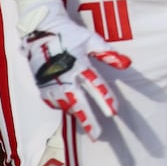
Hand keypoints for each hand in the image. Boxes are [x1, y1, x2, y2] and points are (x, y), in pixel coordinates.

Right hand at [17, 0, 131, 140]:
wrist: (39, 29)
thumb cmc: (68, 33)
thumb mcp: (90, 40)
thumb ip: (107, 54)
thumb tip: (127, 64)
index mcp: (78, 64)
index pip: (95, 85)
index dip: (105, 99)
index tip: (113, 113)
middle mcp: (64, 76)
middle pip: (77, 103)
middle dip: (88, 120)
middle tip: (97, 136)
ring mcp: (50, 83)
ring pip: (66, 105)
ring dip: (77, 113)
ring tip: (87, 122)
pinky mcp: (41, 86)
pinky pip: (54, 102)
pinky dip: (64, 105)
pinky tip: (70, 105)